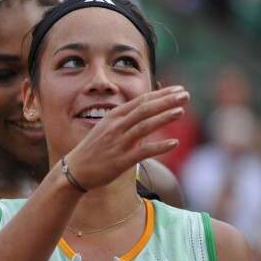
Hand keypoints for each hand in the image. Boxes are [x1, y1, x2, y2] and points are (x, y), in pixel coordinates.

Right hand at [66, 86, 189, 190]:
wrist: (75, 170)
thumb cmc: (93, 149)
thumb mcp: (106, 129)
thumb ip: (126, 120)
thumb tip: (147, 112)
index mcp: (113, 117)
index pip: (141, 101)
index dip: (161, 94)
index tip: (178, 89)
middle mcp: (116, 127)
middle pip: (144, 110)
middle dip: (166, 101)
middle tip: (185, 94)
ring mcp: (118, 143)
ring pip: (144, 127)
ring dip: (164, 118)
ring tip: (181, 111)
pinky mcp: (120, 161)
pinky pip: (143, 152)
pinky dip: (159, 147)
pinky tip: (174, 143)